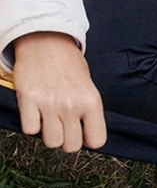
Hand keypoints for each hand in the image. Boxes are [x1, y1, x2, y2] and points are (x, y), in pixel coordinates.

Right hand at [13, 32, 106, 152]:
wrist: (47, 41)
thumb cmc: (69, 63)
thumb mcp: (88, 85)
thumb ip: (88, 110)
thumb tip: (87, 136)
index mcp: (91, 100)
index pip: (97, 140)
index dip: (90, 139)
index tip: (85, 133)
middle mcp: (71, 104)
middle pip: (71, 146)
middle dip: (68, 138)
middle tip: (65, 123)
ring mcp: (49, 103)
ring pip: (51, 142)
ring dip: (50, 133)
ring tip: (51, 117)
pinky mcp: (28, 100)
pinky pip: (30, 130)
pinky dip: (32, 124)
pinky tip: (37, 111)